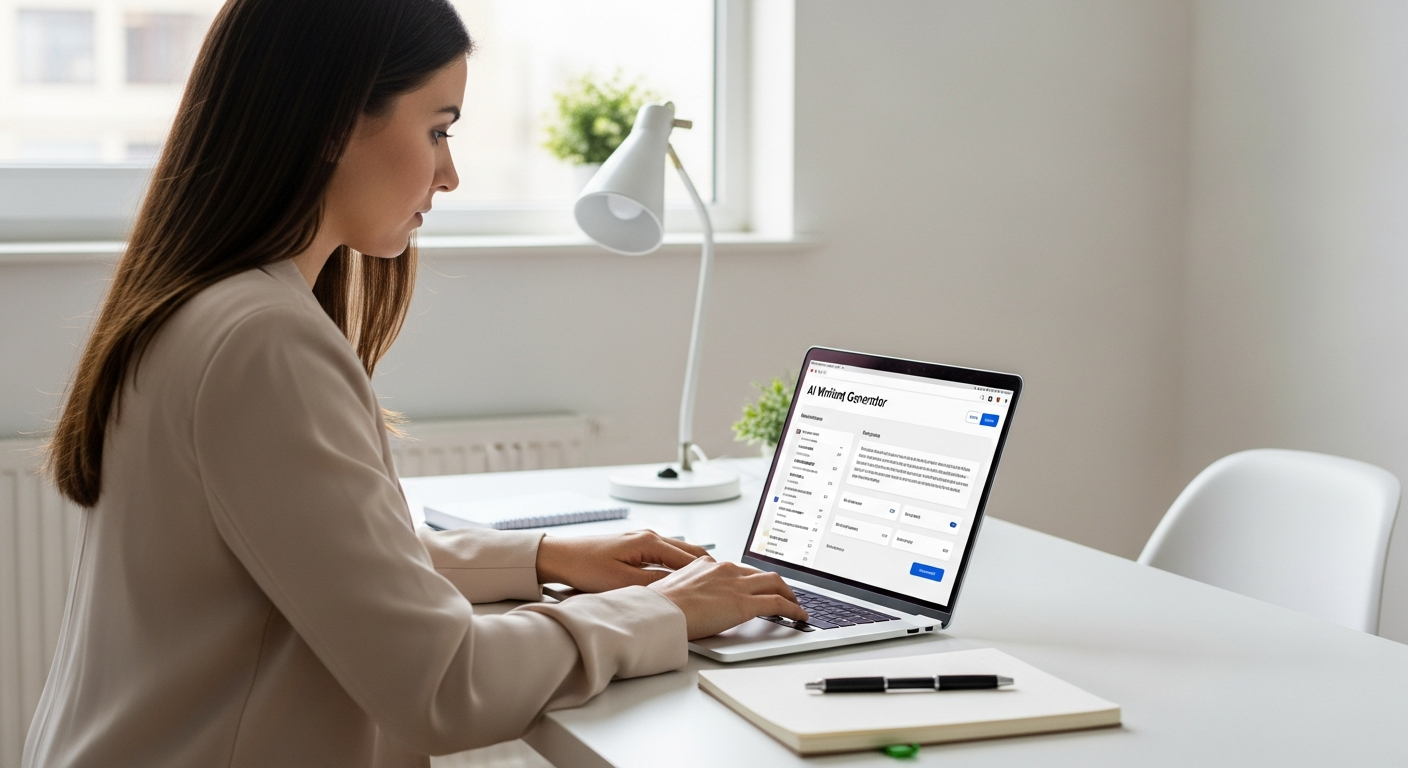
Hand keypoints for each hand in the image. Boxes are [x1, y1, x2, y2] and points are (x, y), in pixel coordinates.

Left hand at [535, 530, 709, 592]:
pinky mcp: (635, 546)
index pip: (691, 558)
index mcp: (650, 541)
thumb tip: (680, 588)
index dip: (710, 573)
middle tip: (727, 582)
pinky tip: (682, 578)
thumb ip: (654, 584)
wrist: (559, 556)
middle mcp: (650, 536)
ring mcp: (642, 540)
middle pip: (690, 552)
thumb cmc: (584, 566)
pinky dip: (679, 565)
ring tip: (711, 582)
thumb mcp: (622, 581)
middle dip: (709, 567)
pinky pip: (666, 555)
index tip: (726, 583)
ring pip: (679, 553)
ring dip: (694, 567)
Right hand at [648, 557, 808, 639]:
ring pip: (775, 583)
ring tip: (794, 604)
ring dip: (788, 594)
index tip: (756, 585)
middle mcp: (725, 569)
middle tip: (783, 593)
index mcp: (707, 564)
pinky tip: (798, 616)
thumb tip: (689, 600)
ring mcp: (737, 585)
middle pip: (760, 573)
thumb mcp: (673, 588)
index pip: (738, 569)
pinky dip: (792, 608)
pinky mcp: (745, 604)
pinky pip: (778, 603)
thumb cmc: (659, 605)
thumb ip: (689, 589)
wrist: (659, 612)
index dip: (752, 578)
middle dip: (775, 583)